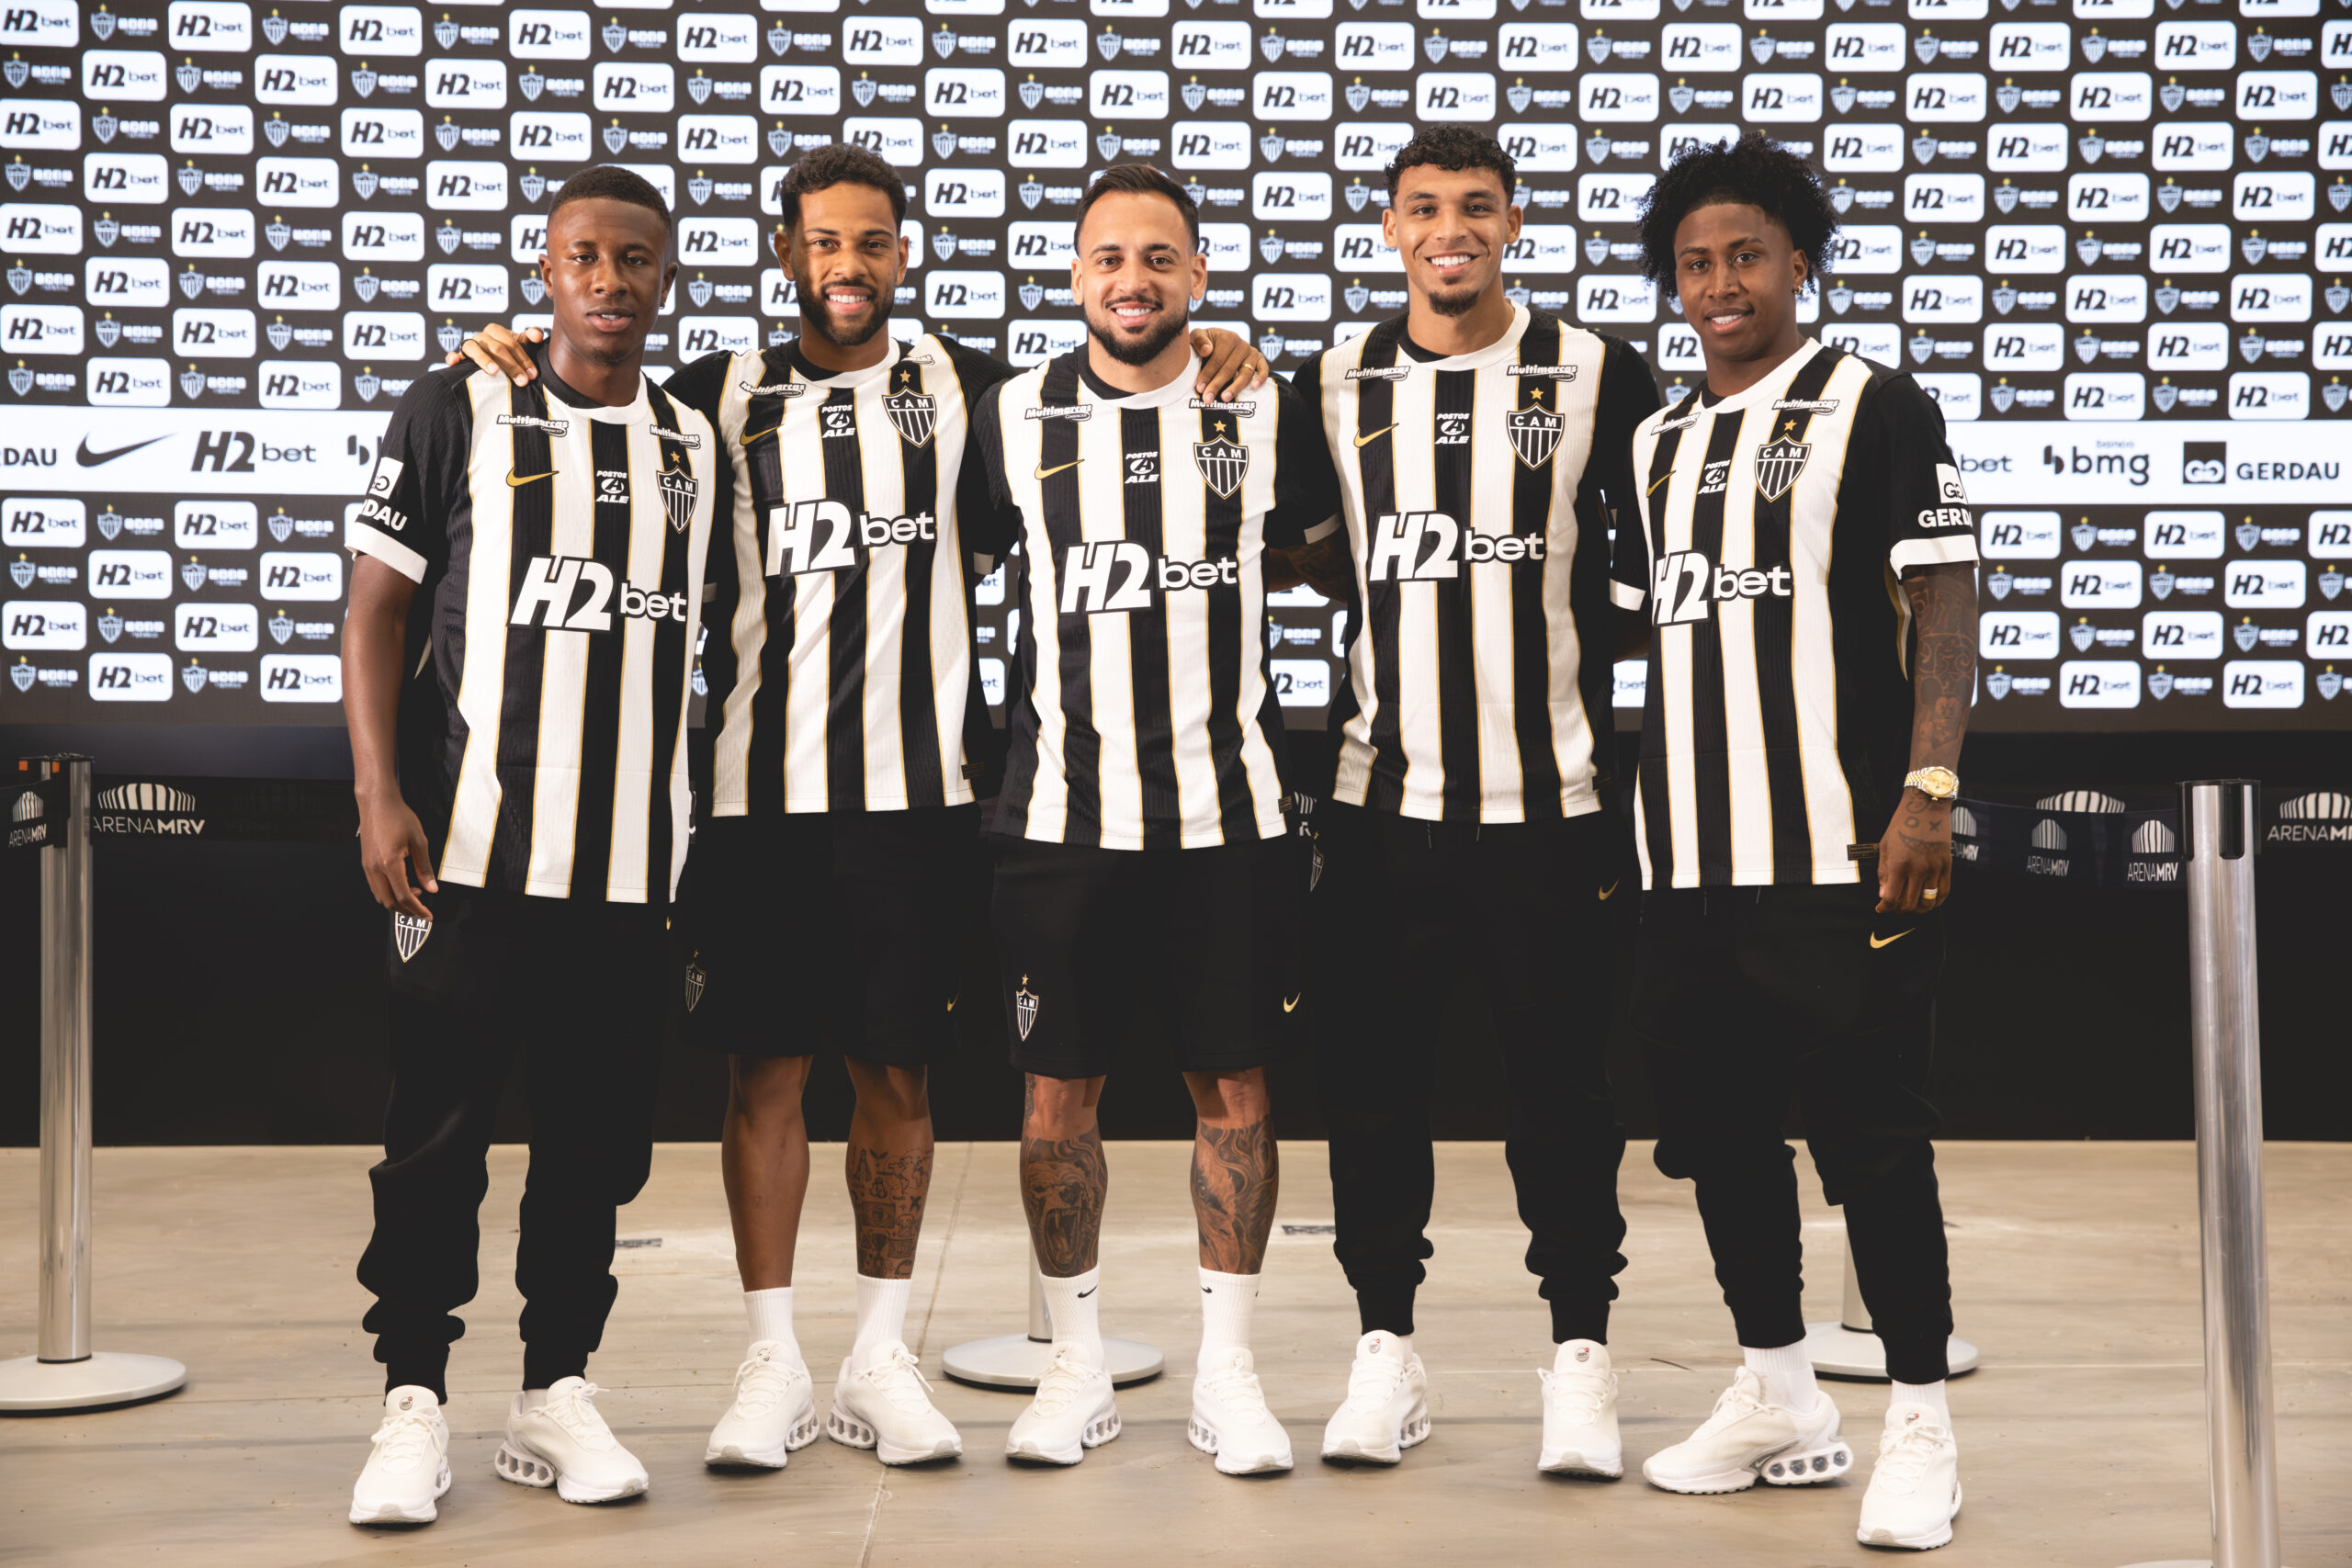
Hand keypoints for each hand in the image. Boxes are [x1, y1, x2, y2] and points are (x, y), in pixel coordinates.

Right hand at [358, 789, 437, 918]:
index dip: (418, 909)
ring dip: (397, 901)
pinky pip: (375, 886)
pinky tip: (402, 884)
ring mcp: (367, 866)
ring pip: (380, 896)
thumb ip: (424, 867)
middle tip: (422, 910)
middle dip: (407, 910)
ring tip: (415, 894)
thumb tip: (432, 888)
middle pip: (389, 902)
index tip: (428, 915)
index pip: (404, 896)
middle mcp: (374, 868)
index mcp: (389, 863)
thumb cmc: (398, 816)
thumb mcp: (419, 841)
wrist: (377, 802)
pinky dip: (389, 892)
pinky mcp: (365, 863)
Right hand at [443, 322, 540, 383]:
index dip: (523, 358)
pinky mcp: (459, 356)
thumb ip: (530, 337)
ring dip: (484, 359)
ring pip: (474, 348)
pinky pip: (454, 355)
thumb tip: (538, 336)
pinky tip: (454, 363)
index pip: (511, 343)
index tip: (533, 374)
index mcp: (497, 331)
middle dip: (511, 365)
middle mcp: (482, 336)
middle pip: (496, 348)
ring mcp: (470, 345)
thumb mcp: (520, 343)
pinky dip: (452, 357)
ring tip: (494, 372)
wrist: (490, 356)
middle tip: (522, 381)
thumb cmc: (508, 351)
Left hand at [1189, 327, 1271, 401]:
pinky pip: (1263, 370)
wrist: (1218, 340)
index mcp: (1227, 338)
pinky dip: (1261, 378)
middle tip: (1208, 399)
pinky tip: (1254, 387)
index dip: (1208, 374)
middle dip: (1217, 385)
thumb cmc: (1205, 342)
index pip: (1217, 360)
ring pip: (1245, 373)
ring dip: (1235, 387)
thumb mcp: (1197, 336)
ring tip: (1225, 398)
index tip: (1199, 388)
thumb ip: (1199, 340)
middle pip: (1230, 369)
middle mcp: (1242, 345)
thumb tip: (1207, 350)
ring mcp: (1252, 353)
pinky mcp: (1260, 359)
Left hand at [1876, 788, 1950, 913]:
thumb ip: (1883, 873)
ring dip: (1918, 909)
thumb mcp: (1884, 847)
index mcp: (1899, 865)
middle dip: (1899, 910)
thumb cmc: (1901, 825)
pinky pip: (1944, 891)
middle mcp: (1918, 870)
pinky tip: (1928, 901)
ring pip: (1928, 902)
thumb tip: (1884, 895)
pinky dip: (1936, 901)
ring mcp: (1935, 869)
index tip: (1880, 909)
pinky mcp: (1947, 865)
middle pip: (1910, 904)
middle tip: (1894, 907)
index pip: (1892, 898)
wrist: (1925, 807)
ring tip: (1911, 906)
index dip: (1884, 908)